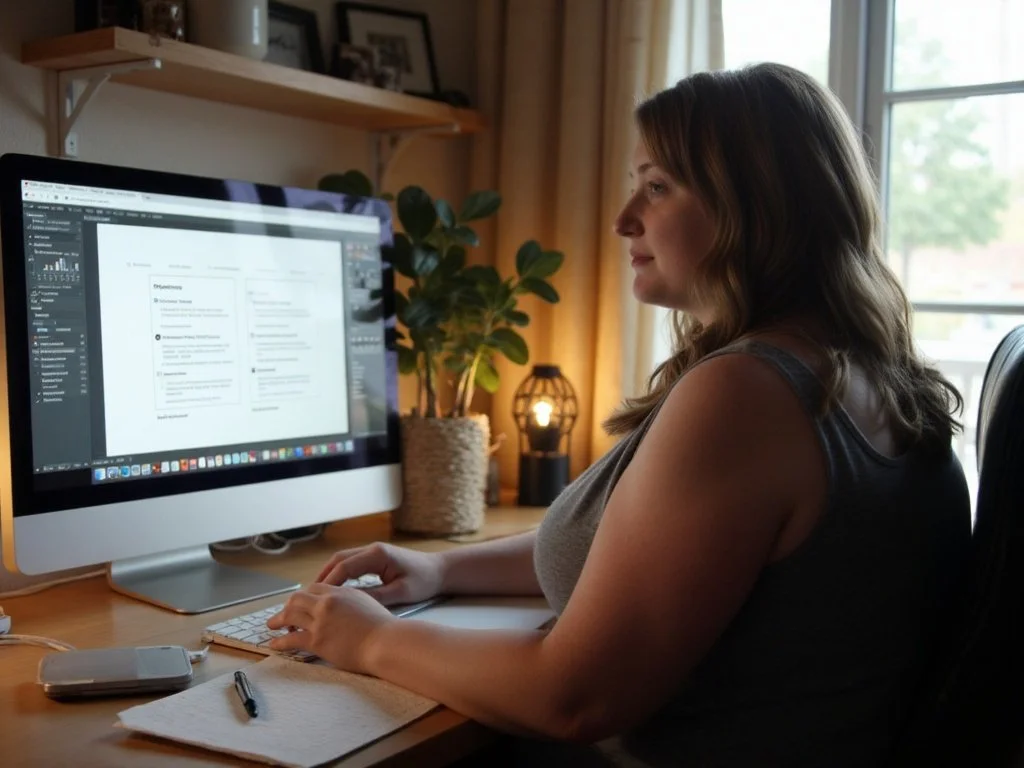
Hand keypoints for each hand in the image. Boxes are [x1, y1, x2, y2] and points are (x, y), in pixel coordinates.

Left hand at [266, 583, 393, 671]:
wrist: (385, 641)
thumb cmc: (383, 627)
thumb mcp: (367, 603)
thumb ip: (350, 601)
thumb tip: (343, 606)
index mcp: (340, 592)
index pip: (314, 588)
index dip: (303, 596)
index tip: (298, 603)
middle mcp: (327, 602)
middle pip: (297, 598)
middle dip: (287, 606)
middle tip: (281, 614)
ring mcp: (320, 620)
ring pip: (290, 615)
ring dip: (278, 620)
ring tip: (272, 625)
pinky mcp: (317, 640)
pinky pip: (291, 639)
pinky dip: (280, 642)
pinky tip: (275, 645)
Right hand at [315, 542, 445, 605]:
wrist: (440, 571)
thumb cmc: (424, 581)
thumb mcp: (400, 593)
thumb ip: (375, 597)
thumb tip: (350, 603)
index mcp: (378, 555)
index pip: (345, 567)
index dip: (329, 583)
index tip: (317, 599)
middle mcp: (372, 549)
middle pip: (339, 559)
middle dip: (323, 577)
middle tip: (309, 596)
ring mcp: (373, 552)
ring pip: (343, 560)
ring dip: (329, 575)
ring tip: (316, 594)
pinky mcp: (375, 558)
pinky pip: (351, 564)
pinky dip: (339, 575)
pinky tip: (334, 590)